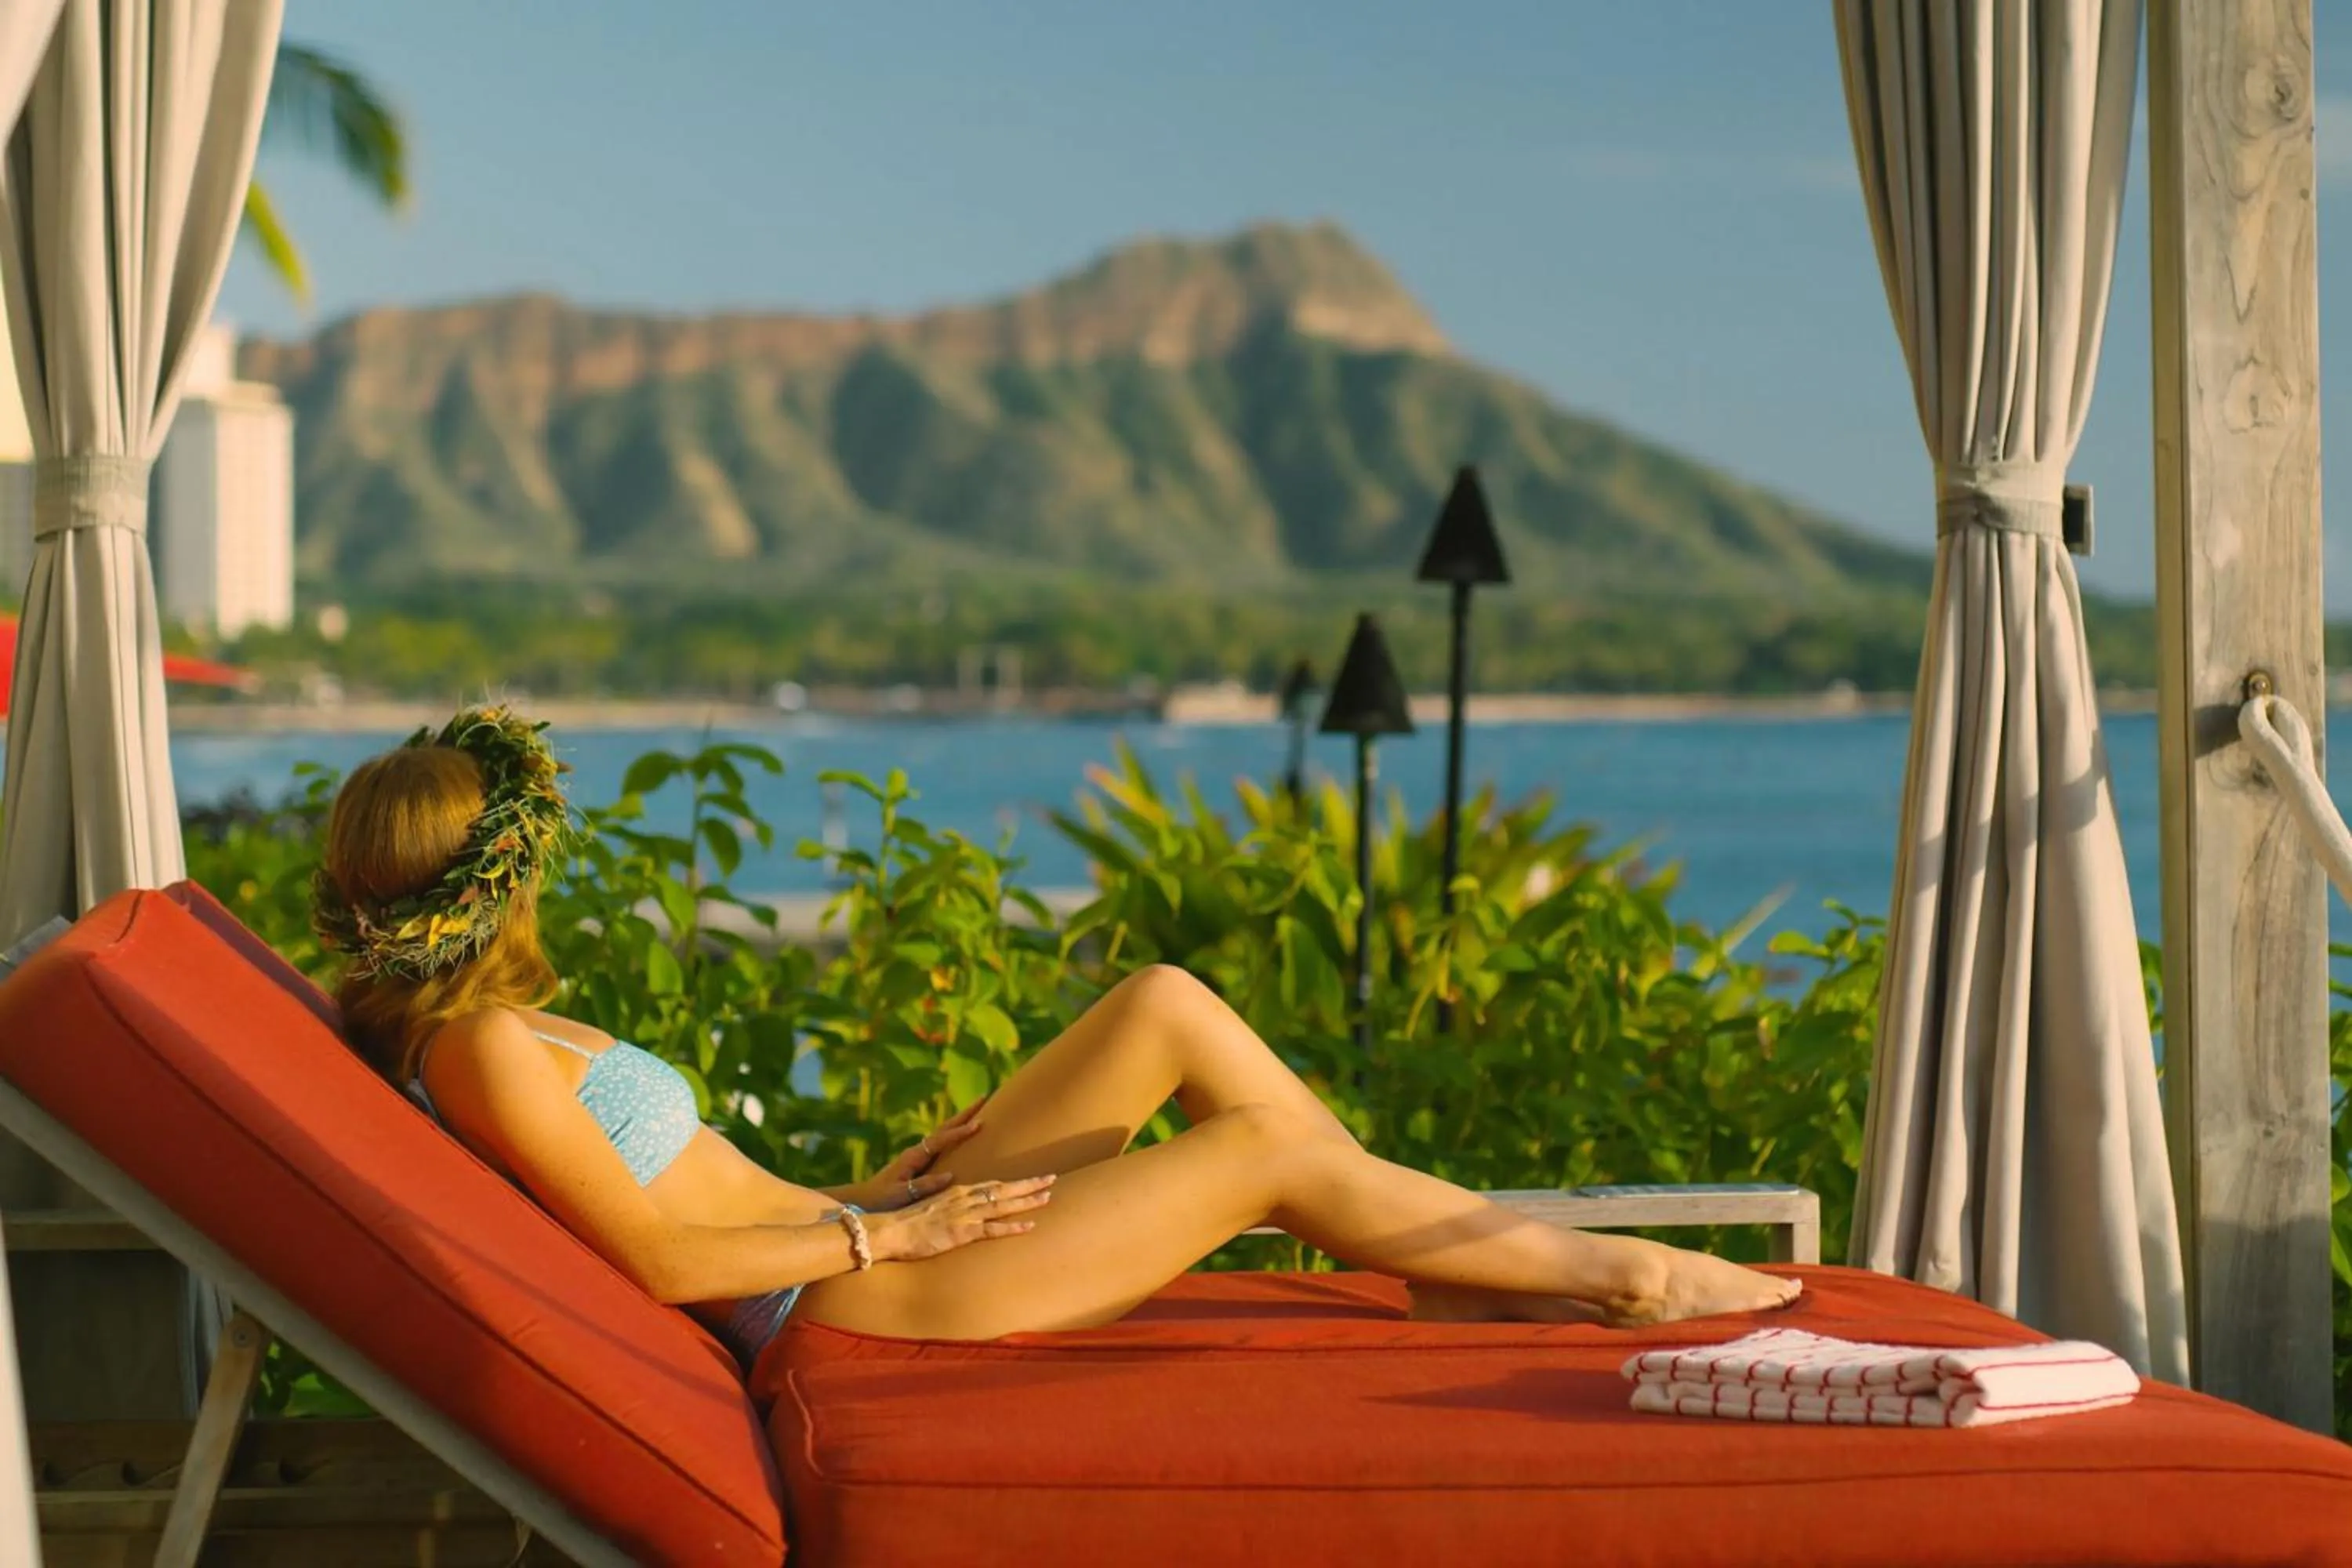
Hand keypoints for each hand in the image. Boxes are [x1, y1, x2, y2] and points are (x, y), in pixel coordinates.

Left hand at [870, 1096, 990, 1208]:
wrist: (863, 1199)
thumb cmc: (881, 1198)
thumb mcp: (902, 1194)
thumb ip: (924, 1186)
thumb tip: (950, 1176)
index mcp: (914, 1156)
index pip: (941, 1140)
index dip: (960, 1131)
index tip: (979, 1123)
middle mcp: (916, 1151)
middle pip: (944, 1128)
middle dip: (964, 1114)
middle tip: (983, 1098)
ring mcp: (917, 1155)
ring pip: (942, 1133)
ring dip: (959, 1122)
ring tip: (978, 1112)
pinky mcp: (918, 1162)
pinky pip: (940, 1144)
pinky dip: (952, 1134)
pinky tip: (960, 1135)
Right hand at [870, 1175, 1055, 1261]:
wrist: (891, 1230)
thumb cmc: (907, 1222)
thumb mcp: (932, 1207)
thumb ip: (949, 1203)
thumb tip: (962, 1202)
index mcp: (957, 1191)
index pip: (993, 1184)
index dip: (1015, 1182)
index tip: (1033, 1179)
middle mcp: (964, 1198)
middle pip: (1003, 1189)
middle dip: (1029, 1184)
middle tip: (1052, 1179)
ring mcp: (963, 1215)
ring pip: (1002, 1205)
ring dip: (1026, 1201)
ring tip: (1048, 1197)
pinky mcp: (960, 1232)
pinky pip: (992, 1229)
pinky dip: (1012, 1227)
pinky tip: (1029, 1226)